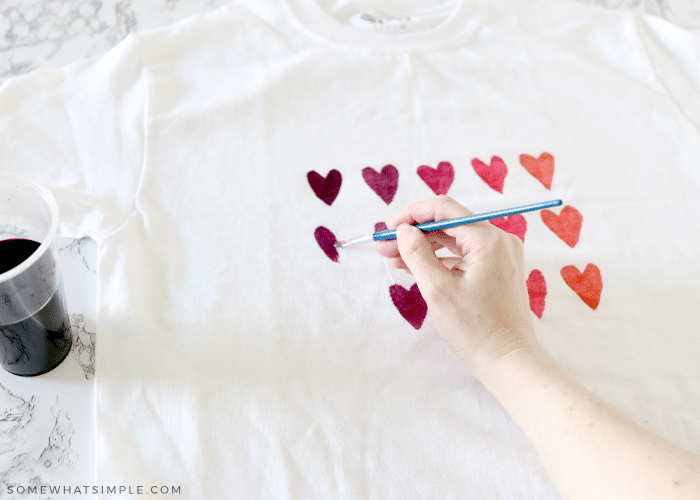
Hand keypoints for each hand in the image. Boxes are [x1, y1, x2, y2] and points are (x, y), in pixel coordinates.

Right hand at [376, 195, 540, 378]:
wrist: (509, 362)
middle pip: (449, 224)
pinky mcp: (499, 270)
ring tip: (395, 260)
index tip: (388, 229)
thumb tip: (404, 230)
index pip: (444, 209)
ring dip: (425, 246)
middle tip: (385, 248)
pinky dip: (441, 259)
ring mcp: (501, 256)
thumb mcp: (438, 290)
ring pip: (455, 239)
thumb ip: (417, 254)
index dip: (412, 215)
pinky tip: (418, 269)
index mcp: (488, 240)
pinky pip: (465, 255)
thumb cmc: (476, 330)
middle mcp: (499, 241)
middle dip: (414, 233)